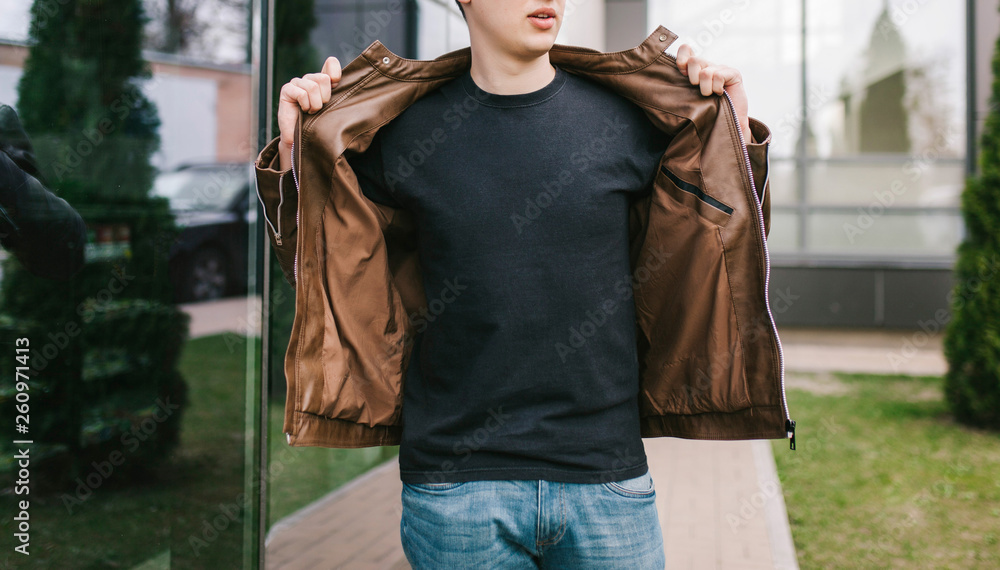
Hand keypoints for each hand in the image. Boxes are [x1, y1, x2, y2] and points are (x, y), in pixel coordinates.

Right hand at [277, 56, 341, 170]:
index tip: (336, 86)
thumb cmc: (320, 126)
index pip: (331, 63)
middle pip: (324, 78)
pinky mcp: (287, 90)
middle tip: (321, 108)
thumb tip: (361, 91)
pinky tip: (303, 110)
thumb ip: (343, 98)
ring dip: (315, 104)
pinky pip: (302, 93)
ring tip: (311, 112)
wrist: (301, 140)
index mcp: (323, 81)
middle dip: (325, 98)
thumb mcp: (335, 111)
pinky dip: (305, 104)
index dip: (335, 73)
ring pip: (313, 86)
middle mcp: (310, 79)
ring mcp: (297, 83)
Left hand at [675, 44, 749, 137]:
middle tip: (698, 89)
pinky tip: (721, 94)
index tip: (682, 72)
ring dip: (705, 88)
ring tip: (710, 95)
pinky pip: (719, 76)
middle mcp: (707, 66)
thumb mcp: (687, 99)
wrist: (724, 125)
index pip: (686, 50)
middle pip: (694, 60)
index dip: (681, 58)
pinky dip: (717, 88)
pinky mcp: (733, 73)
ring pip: (705, 72)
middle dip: (693, 78)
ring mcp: (721, 68)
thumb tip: (657, 87)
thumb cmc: (704, 113)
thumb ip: (678, 88)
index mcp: (695, 70)